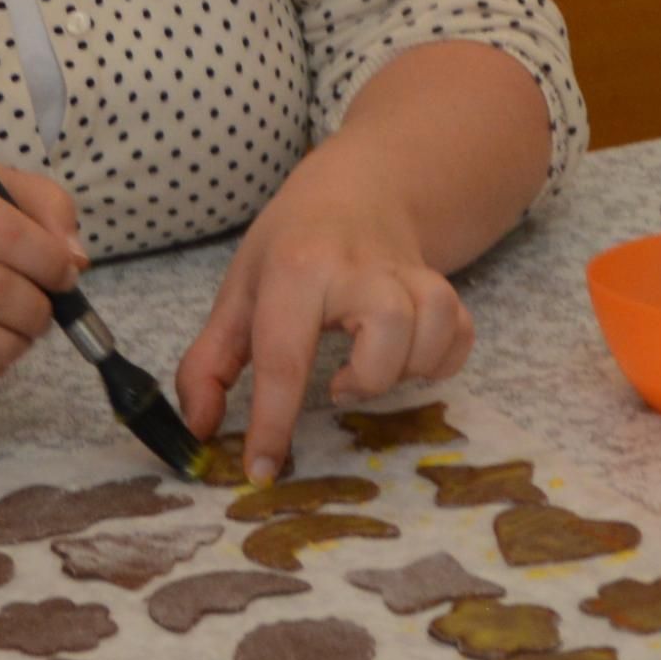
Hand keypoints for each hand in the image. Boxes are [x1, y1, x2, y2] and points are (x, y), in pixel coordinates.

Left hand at [175, 163, 473, 480]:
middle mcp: (357, 266)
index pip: (284, 358)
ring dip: (407, 367)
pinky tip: (410, 359)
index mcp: (295, 269)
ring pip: (433, 327)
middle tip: (338, 385)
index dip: (272, 425)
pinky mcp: (441, 281)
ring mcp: (406, 271)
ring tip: (370, 367)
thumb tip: (198, 429)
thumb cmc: (290, 247)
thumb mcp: (238, 294)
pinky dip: (443, 357)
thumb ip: (208, 364)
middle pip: (388, 331)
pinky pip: (462, 331)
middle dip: (368, 379)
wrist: (356, 187)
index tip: (262, 472)